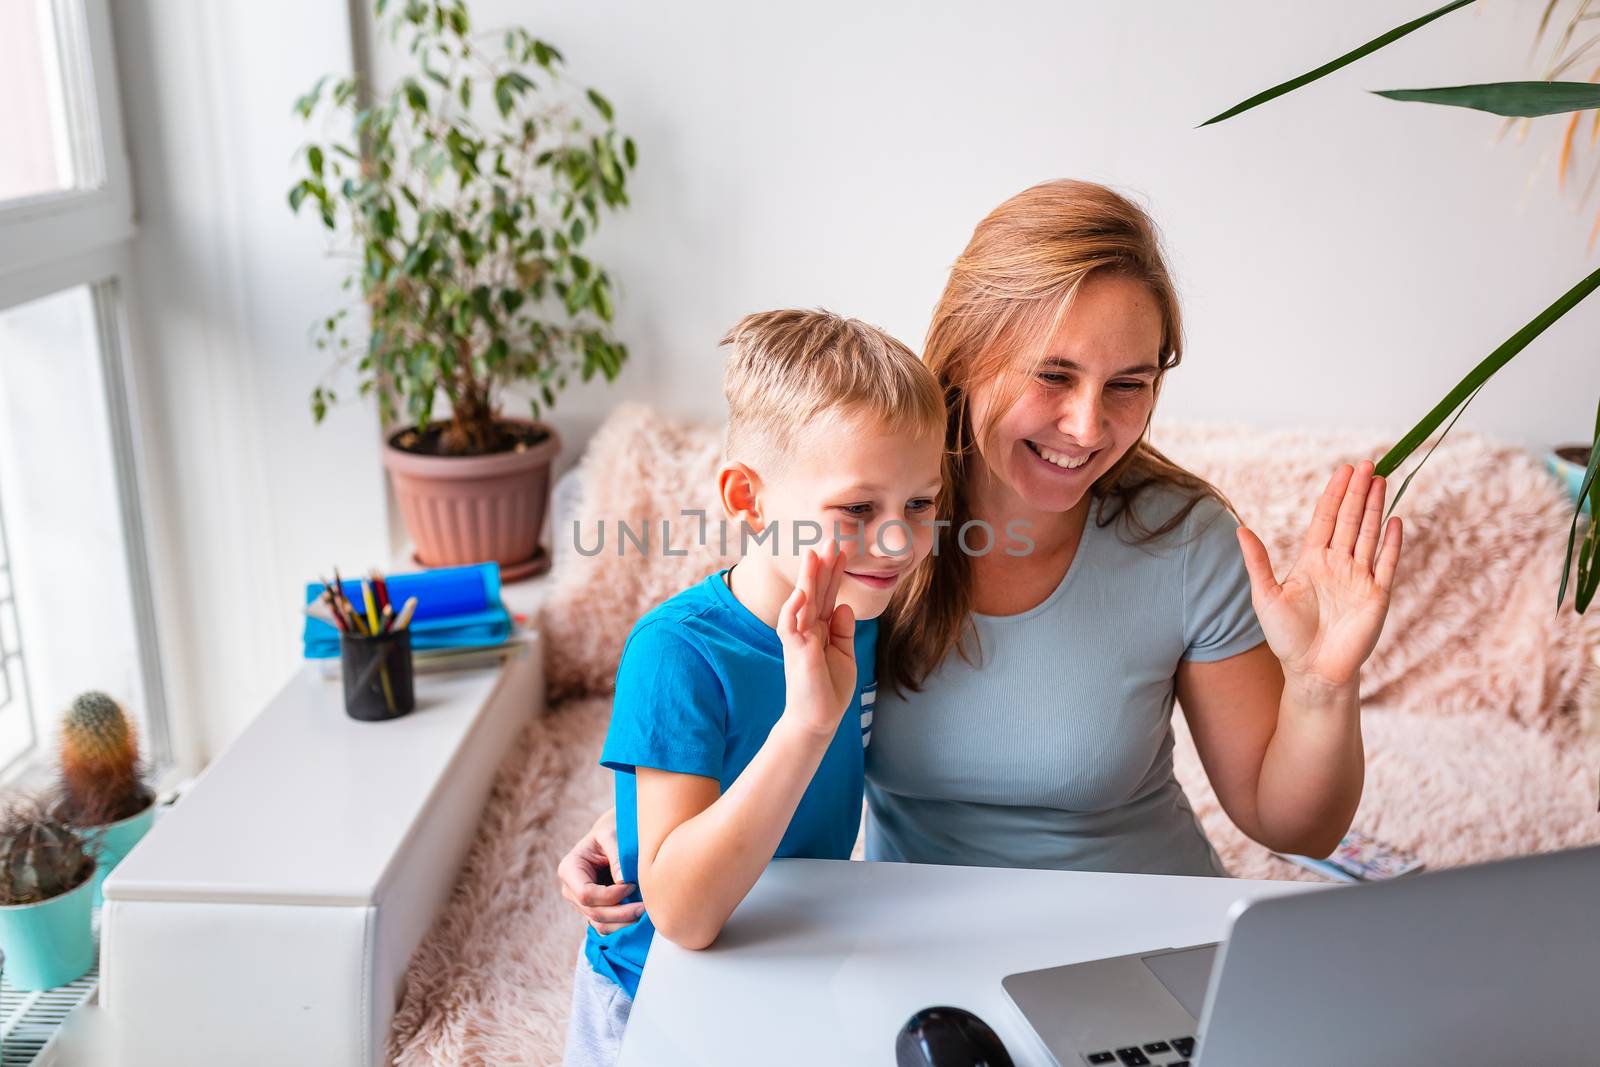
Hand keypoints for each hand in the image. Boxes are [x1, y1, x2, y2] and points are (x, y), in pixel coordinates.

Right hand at [557, 807, 644, 934]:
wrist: (610, 839)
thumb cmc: (610, 833)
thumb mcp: (611, 835)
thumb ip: (616, 856)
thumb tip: (623, 881)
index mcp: (569, 869)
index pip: (586, 893)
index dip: (610, 895)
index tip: (631, 886)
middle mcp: (570, 890)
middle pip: (593, 912)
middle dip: (620, 913)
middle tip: (644, 908)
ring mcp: (580, 903)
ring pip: (599, 924)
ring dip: (623, 924)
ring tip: (644, 914)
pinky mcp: (593, 910)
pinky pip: (605, 927)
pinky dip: (622, 926)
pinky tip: (638, 920)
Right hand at [777, 542, 856, 736]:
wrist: (819, 719)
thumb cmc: (829, 689)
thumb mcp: (844, 654)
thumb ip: (843, 630)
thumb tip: (844, 606)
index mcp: (821, 628)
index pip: (828, 595)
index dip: (834, 573)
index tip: (842, 550)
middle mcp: (808, 629)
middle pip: (816, 592)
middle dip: (823, 567)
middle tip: (831, 540)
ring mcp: (799, 639)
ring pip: (802, 603)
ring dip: (808, 579)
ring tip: (814, 554)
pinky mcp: (795, 652)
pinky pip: (791, 627)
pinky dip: (794, 610)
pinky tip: (801, 594)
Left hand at [1236, 460, 1403, 690]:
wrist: (1312, 671)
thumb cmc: (1286, 637)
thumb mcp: (1265, 596)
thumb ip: (1257, 562)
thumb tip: (1239, 529)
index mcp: (1312, 561)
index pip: (1326, 519)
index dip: (1335, 494)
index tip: (1345, 470)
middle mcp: (1337, 565)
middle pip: (1351, 520)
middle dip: (1359, 491)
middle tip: (1369, 463)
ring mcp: (1359, 578)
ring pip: (1369, 535)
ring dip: (1375, 508)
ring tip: (1382, 480)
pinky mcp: (1377, 596)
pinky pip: (1387, 563)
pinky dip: (1391, 542)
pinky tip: (1395, 520)